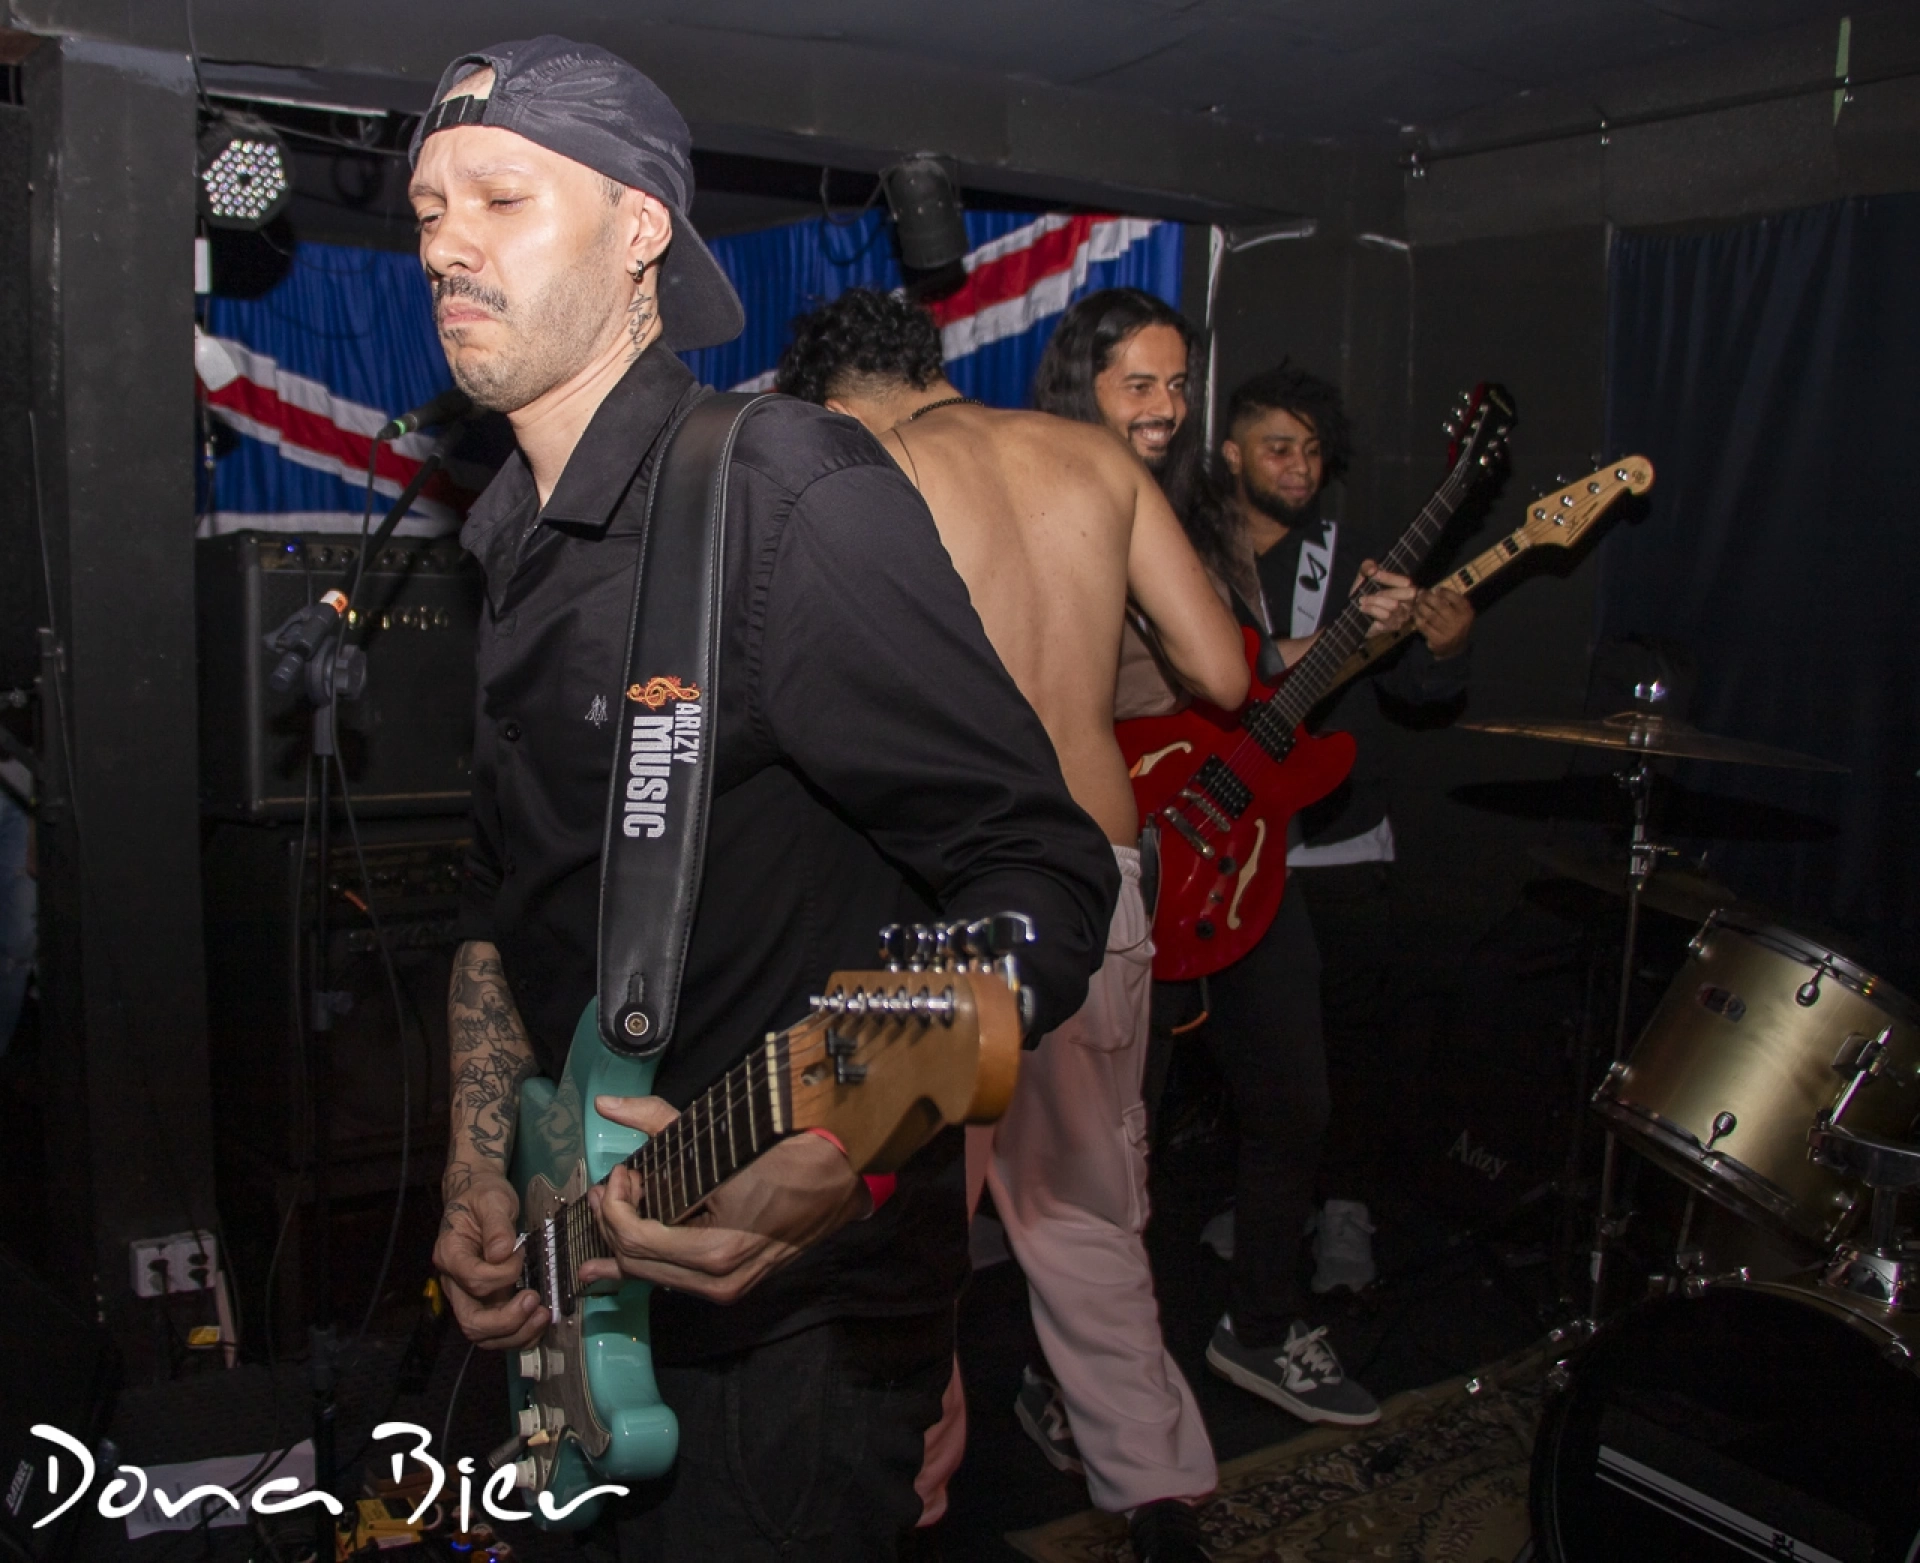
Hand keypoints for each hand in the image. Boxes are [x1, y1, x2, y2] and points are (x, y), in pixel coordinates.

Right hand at [433, 1163, 547, 1350]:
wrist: (478, 1198)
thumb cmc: (483, 1198)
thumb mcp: (492, 1200)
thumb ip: (497, 1225)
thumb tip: (503, 1253)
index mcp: (450, 1255)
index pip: (473, 1280)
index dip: (502, 1275)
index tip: (521, 1255)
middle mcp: (455, 1283)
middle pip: (472, 1322)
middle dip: (507, 1321)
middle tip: (537, 1302)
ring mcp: (469, 1297)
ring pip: (484, 1335)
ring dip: (516, 1333)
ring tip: (544, 1316)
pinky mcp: (486, 1302)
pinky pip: (497, 1332)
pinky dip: (519, 1334)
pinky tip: (540, 1322)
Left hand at [577, 1095, 868, 1305]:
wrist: (836, 1179)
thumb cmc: (784, 1158)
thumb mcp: (715, 1140)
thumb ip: (655, 1120)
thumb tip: (608, 1103)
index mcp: (715, 1250)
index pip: (637, 1239)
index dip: (614, 1205)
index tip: (621, 1173)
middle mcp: (718, 1280)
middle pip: (637, 1263)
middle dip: (613, 1223)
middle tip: (610, 1187)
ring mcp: (727, 1288)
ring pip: (651, 1275)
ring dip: (626, 1241)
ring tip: (616, 1207)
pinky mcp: (732, 1285)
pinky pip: (675, 1278)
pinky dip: (648, 1259)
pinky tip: (624, 1251)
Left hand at [1351, 560, 1416, 638]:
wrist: (1355, 617)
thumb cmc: (1364, 594)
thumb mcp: (1364, 577)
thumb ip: (1368, 566)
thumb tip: (1372, 569)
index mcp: (1406, 587)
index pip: (1406, 581)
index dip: (1390, 577)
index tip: (1373, 574)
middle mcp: (1409, 602)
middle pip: (1408, 593)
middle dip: (1384, 591)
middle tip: (1365, 595)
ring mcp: (1403, 615)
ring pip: (1394, 605)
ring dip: (1374, 601)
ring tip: (1361, 601)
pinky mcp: (1394, 626)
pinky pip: (1386, 616)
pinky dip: (1372, 610)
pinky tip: (1363, 609)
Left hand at [1413, 586, 1473, 658]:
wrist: (1455, 649)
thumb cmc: (1456, 625)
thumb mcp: (1460, 612)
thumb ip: (1451, 601)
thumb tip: (1434, 590)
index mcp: (1466, 613)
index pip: (1455, 598)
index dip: (1444, 591)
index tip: (1435, 589)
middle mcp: (1459, 622)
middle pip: (1440, 606)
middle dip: (1428, 597)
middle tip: (1421, 593)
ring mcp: (1448, 632)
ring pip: (1430, 616)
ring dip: (1421, 607)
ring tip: (1417, 602)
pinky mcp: (1437, 640)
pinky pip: (1424, 626)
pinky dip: (1418, 618)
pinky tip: (1415, 613)